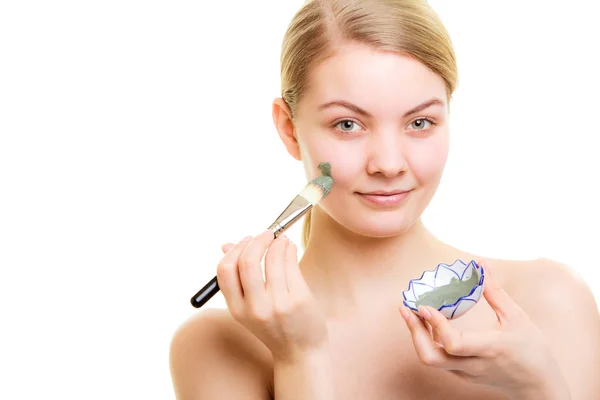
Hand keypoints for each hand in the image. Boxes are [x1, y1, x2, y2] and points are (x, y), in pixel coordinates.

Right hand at [216, 230, 328, 362]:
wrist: (300, 353)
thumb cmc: (274, 326)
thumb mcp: (249, 307)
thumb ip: (238, 278)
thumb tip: (225, 245)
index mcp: (237, 310)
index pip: (225, 271)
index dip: (235, 249)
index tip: (247, 240)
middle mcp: (255, 308)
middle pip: (246, 262)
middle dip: (257, 241)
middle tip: (266, 234)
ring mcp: (277, 305)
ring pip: (272, 259)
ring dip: (277, 242)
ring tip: (281, 239)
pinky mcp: (298, 300)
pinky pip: (291, 265)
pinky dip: (289, 249)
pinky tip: (290, 248)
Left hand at [400, 260, 569, 398]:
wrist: (539, 387)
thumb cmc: (532, 350)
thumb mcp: (517, 318)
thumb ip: (495, 292)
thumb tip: (480, 264)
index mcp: (491, 349)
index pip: (455, 343)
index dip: (436, 325)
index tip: (424, 306)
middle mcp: (474, 365)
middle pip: (431, 357)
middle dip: (414, 332)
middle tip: (406, 308)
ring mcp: (465, 373)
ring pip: (431, 359)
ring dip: (417, 335)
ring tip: (413, 312)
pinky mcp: (462, 375)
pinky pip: (438, 359)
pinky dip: (428, 341)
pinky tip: (428, 323)